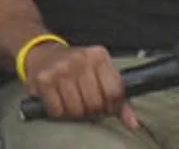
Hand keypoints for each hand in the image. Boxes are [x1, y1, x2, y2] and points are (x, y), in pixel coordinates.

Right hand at [24, 42, 138, 127]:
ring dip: (75, 112)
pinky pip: (57, 111)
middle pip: (95, 103)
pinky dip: (59, 111)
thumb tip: (133, 124)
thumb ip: (118, 97)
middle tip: (87, 103)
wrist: (44, 54)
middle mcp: (81, 59)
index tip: (106, 105)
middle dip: (92, 110)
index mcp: (99, 55)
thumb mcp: (100, 72)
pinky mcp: (45, 80)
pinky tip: (59, 99)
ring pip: (76, 110)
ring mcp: (62, 69)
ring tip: (73, 100)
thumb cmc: (78, 66)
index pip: (114, 91)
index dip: (111, 105)